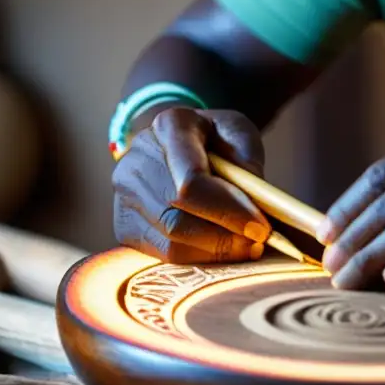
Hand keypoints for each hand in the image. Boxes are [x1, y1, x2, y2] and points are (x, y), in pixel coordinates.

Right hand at [112, 107, 271, 263]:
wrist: (179, 143)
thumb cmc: (215, 138)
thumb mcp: (239, 134)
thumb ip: (248, 163)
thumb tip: (254, 207)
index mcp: (170, 126)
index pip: (192, 180)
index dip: (227, 210)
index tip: (261, 227)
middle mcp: (136, 159)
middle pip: (177, 215)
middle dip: (223, 236)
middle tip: (258, 243)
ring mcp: (124, 194)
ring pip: (169, 240)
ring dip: (213, 252)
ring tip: (245, 248)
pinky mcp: (124, 225)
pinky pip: (161, 254)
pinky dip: (197, 258)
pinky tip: (221, 251)